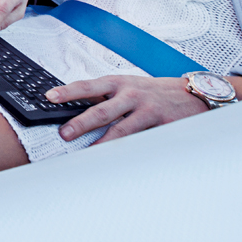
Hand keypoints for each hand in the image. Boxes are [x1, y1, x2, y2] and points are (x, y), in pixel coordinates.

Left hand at [46, 75, 210, 143]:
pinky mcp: (161, 124)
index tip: (49, 97)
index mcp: (118, 83)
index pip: (88, 86)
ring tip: (87, 152)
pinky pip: (141, 140)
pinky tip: (116, 159)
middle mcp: (130, 94)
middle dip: (81, 123)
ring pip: (120, 129)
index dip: (68, 91)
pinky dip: (127, 150)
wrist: (192, 93)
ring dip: (102, 142)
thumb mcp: (128, 86)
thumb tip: (76, 107)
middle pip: (101, 110)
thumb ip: (106, 96)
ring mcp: (146, 109)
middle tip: (64, 133)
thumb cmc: (153, 91)